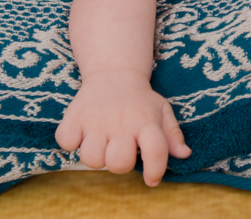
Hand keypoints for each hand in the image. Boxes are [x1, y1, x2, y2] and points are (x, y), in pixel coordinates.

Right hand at [55, 69, 190, 186]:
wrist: (114, 71)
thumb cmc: (139, 100)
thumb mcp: (161, 111)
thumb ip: (172, 135)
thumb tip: (184, 154)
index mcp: (145, 121)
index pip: (156, 150)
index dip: (155, 169)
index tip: (151, 178)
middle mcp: (121, 121)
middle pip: (119, 163)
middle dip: (120, 164)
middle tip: (120, 149)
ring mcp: (96, 119)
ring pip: (91, 159)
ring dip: (96, 156)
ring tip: (101, 141)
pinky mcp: (73, 116)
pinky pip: (66, 142)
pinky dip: (70, 142)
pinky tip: (81, 133)